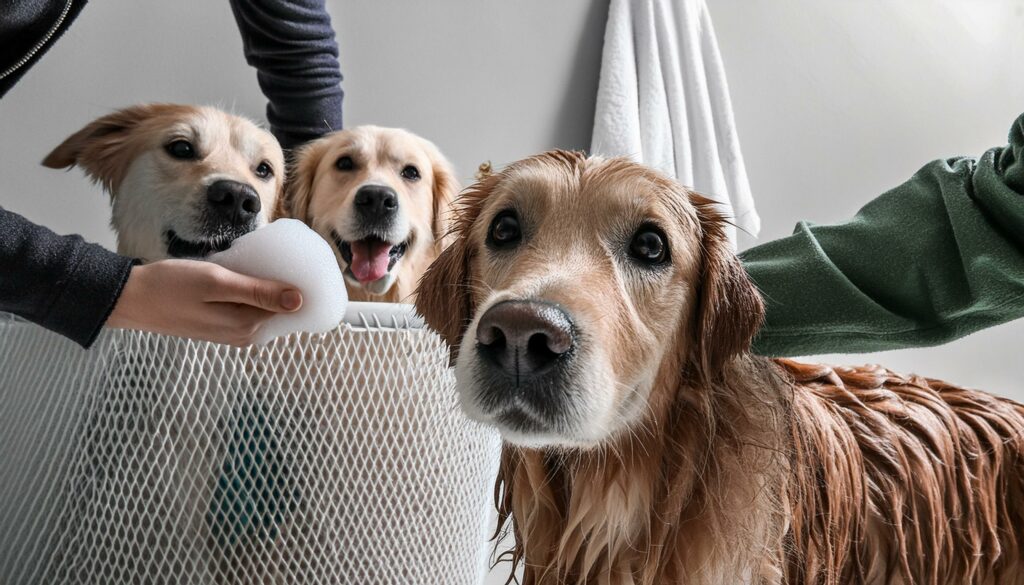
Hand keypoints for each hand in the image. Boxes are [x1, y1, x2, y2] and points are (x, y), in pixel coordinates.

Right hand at [106, 259, 302, 345]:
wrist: (129, 297)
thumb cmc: (170, 286)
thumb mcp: (217, 282)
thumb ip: (258, 292)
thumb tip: (299, 301)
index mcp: (247, 327)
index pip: (292, 309)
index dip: (301, 286)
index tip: (307, 263)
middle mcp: (243, 334)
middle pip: (279, 306)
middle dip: (283, 282)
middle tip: (279, 254)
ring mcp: (230, 330)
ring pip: (262, 303)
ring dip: (264, 283)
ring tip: (259, 258)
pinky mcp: (219, 321)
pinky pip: (245, 303)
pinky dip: (248, 286)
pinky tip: (241, 269)